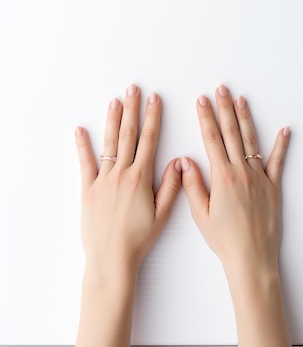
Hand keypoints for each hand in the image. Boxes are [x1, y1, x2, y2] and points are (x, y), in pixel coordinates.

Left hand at [74, 85, 180, 289]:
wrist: (112, 257)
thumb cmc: (139, 239)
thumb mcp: (162, 214)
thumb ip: (171, 186)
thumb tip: (178, 161)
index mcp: (141, 178)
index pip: (149, 140)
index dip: (152, 118)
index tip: (154, 100)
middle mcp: (121, 174)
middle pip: (128, 135)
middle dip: (132, 110)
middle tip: (134, 89)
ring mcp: (102, 180)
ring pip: (109, 143)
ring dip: (112, 120)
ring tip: (115, 101)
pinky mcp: (87, 189)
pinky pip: (85, 162)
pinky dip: (82, 145)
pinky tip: (80, 129)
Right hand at [181, 84, 289, 294]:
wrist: (251, 258)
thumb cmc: (224, 239)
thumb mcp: (200, 214)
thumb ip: (192, 185)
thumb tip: (183, 160)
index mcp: (222, 177)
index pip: (211, 139)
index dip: (206, 117)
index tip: (202, 101)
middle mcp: (241, 172)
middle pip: (231, 134)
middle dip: (224, 109)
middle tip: (220, 90)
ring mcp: (259, 178)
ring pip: (251, 142)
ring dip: (245, 119)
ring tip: (241, 100)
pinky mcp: (273, 187)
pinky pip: (277, 162)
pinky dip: (281, 146)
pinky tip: (283, 130)